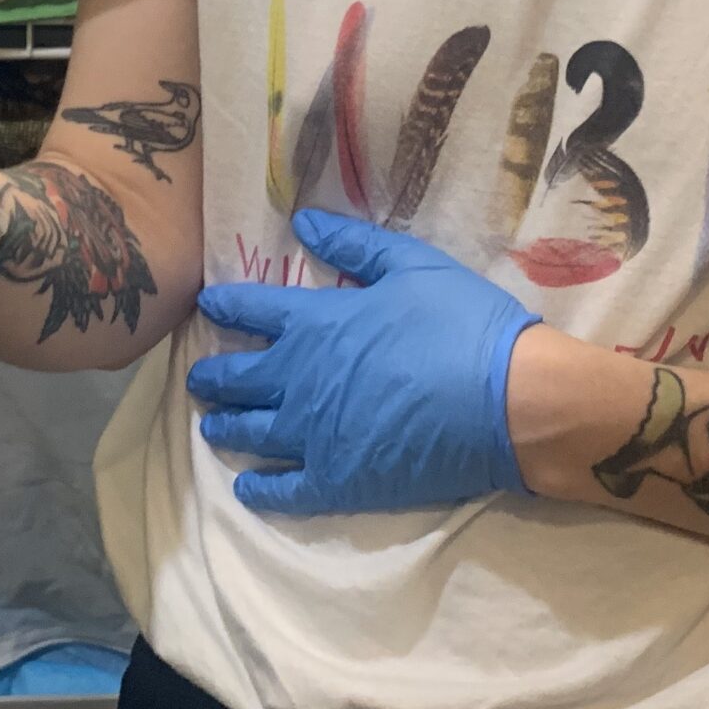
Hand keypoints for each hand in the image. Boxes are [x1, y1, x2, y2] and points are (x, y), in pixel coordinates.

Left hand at [187, 209, 540, 514]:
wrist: (509, 402)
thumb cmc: (461, 324)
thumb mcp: (410, 265)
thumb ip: (352, 245)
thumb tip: (302, 219)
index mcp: (315, 325)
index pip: (251, 310)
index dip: (225, 306)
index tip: (206, 306)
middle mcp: (299, 380)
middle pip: (239, 378)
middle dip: (214, 376)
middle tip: (199, 378)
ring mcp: (314, 435)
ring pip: (251, 433)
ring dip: (226, 427)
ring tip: (211, 426)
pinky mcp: (339, 481)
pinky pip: (285, 489)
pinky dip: (261, 489)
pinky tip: (248, 489)